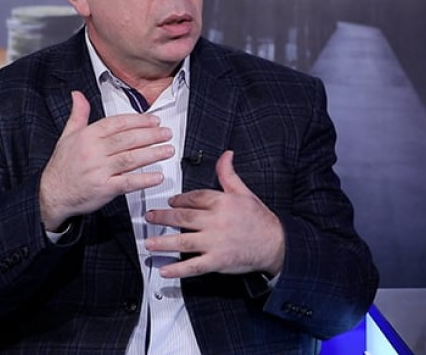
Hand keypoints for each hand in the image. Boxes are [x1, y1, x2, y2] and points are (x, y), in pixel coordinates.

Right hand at [39, 90, 174, 230]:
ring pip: (130, 158)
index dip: (138, 121)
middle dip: (150, 135)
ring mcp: (99, 171)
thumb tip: (77, 95)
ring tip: (168, 149)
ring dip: (152, 153)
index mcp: (87, 137)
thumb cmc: (62, 166)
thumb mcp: (67, 136)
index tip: (154, 121)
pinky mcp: (104, 189)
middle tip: (166, 133)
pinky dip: (144, 179)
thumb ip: (78, 114)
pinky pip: (127, 182)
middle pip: (127, 139)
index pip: (117, 123)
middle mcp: (93, 152)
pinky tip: (157, 176)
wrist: (52, 194)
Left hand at [144, 150, 284, 277]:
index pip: (194, 198)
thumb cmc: (260, 219)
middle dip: (163, 217)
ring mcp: (216, 242)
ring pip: (183, 241)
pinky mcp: (218, 261)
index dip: (179, 199)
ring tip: (149, 243)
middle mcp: (216, 222)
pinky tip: (165, 270)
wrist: (276, 244)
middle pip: (183, 218)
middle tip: (150, 217)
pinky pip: (194, 266)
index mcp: (222, 203)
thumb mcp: (244, 192)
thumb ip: (228, 174)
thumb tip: (225, 155)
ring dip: (163, 243)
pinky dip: (178, 269)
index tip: (170, 202)